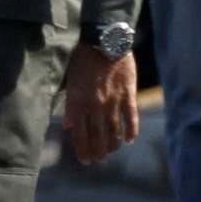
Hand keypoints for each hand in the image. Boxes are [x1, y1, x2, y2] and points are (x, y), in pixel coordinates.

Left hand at [61, 43, 138, 166]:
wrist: (105, 41)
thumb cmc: (84, 60)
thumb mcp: (71, 81)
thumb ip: (71, 105)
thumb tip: (69, 125)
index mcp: (79, 102)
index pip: (80, 133)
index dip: (83, 149)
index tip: (85, 160)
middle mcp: (96, 105)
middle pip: (97, 135)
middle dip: (98, 151)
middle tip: (99, 160)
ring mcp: (113, 101)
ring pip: (114, 130)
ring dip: (113, 144)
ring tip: (112, 151)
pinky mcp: (128, 94)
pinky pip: (130, 117)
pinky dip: (130, 130)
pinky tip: (129, 140)